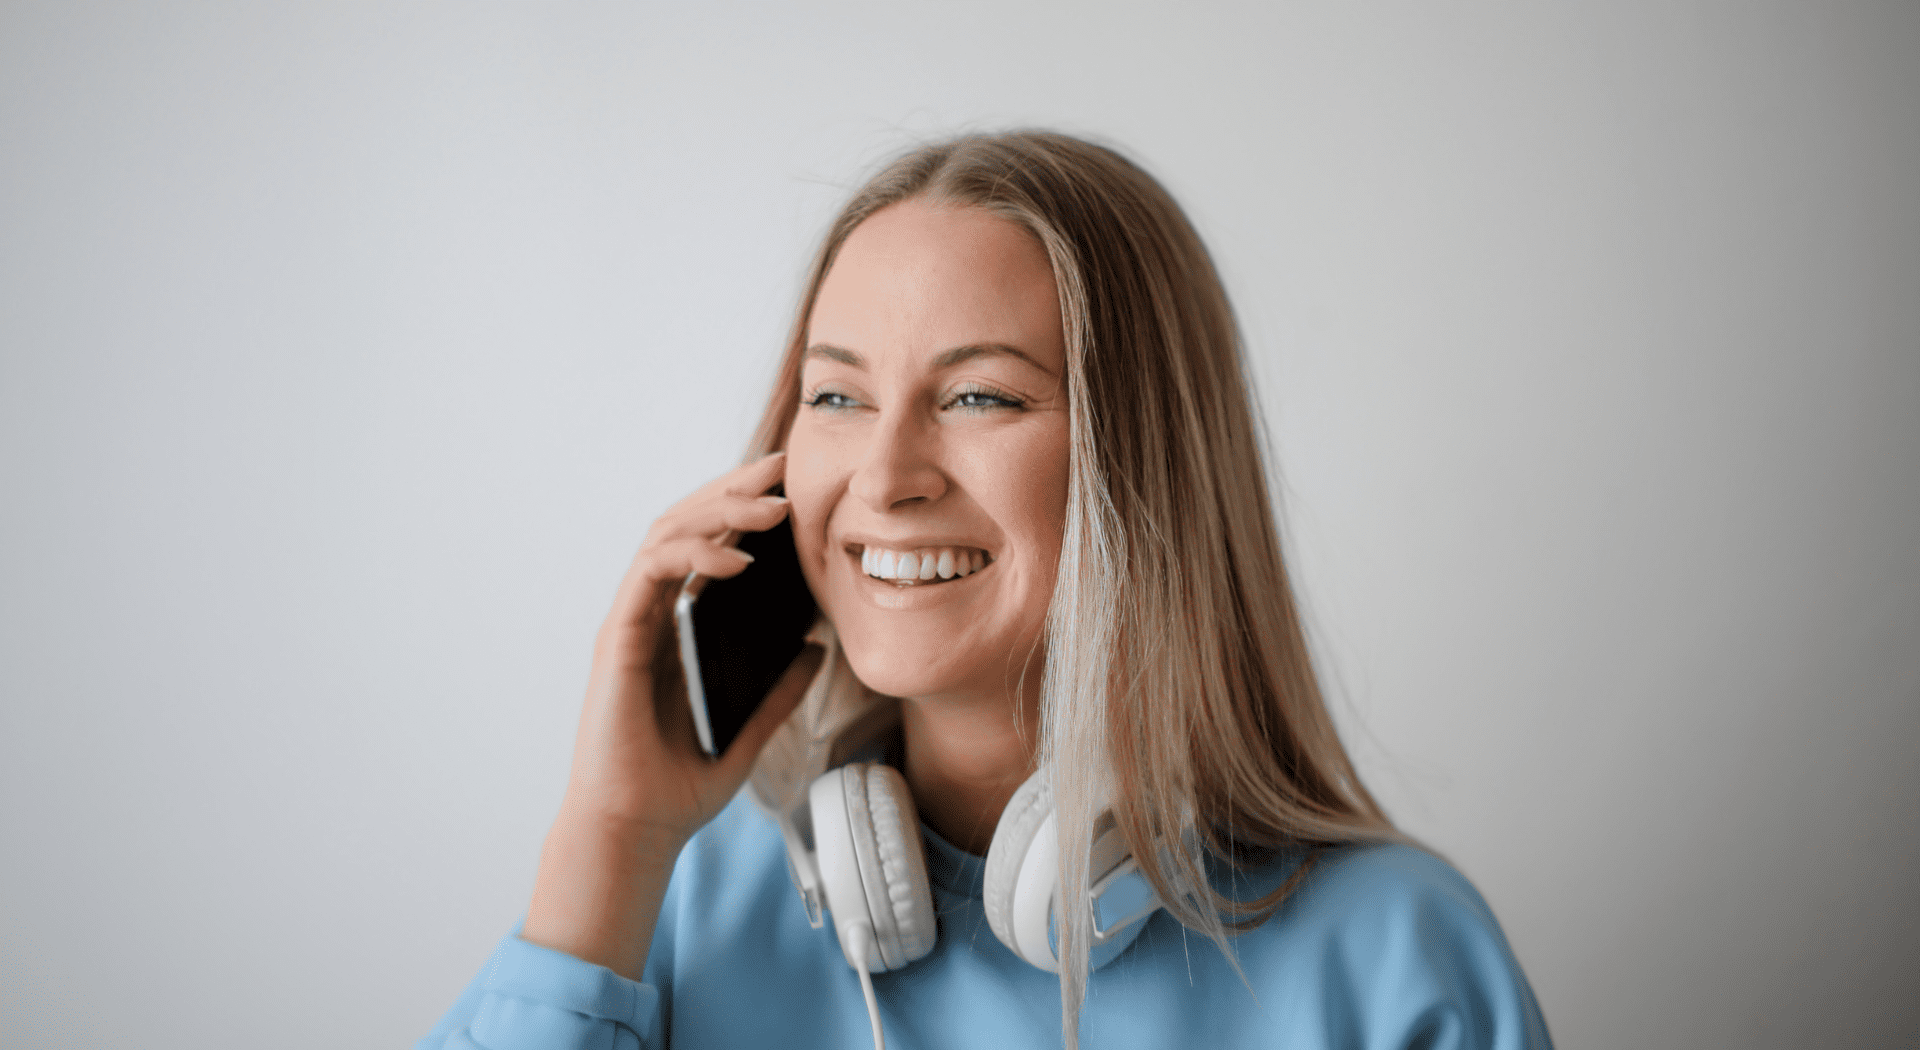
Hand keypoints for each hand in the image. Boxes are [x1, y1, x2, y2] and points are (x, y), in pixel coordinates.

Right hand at [521, 450, 820, 977]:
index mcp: (677, 628)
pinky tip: (738, 559)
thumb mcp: (751, 729)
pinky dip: (694, 556)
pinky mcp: (617, 638)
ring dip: (719, 510)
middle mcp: (650, 615)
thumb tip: (818, 645)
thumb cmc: (680, 785)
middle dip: (734, 489)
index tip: (792, 487)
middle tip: (784, 467)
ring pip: (666, 535)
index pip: (708, 547)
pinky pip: (652, 574)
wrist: (637, 830)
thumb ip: (780, 688)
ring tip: (772, 503)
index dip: (744, 510)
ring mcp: (631, 622)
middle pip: (686, 525)